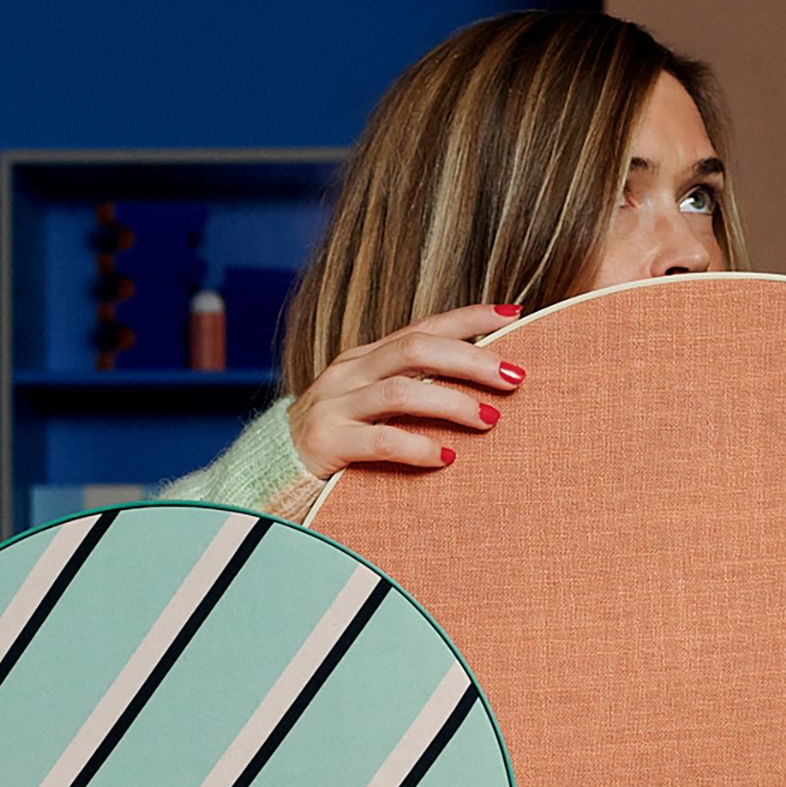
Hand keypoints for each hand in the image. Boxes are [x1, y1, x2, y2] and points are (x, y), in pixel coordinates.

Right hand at [287, 302, 527, 478]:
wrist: (270, 472)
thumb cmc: (338, 441)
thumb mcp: (372, 406)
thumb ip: (412, 390)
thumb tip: (481, 385)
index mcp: (364, 358)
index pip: (423, 326)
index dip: (469, 318)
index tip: (515, 314)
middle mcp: (348, 373)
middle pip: (417, 349)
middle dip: (472, 359)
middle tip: (515, 376)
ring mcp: (333, 405)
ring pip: (401, 391)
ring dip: (452, 403)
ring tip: (490, 419)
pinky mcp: (324, 442)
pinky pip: (381, 440)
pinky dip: (419, 447)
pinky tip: (446, 458)